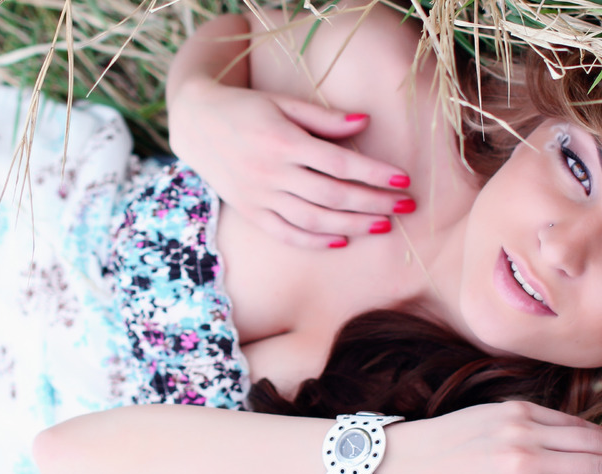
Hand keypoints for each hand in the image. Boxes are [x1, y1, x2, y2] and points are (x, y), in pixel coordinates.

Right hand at [168, 78, 413, 248]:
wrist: (195, 124)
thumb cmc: (246, 108)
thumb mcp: (283, 103)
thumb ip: (324, 117)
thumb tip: (365, 123)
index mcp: (284, 142)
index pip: (339, 163)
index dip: (374, 173)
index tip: (403, 179)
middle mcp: (272, 173)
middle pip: (333, 195)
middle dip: (374, 203)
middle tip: (407, 206)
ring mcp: (260, 196)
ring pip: (313, 219)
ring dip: (352, 225)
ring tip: (383, 226)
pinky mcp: (250, 212)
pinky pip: (286, 233)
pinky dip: (314, 241)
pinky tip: (341, 242)